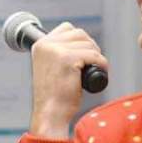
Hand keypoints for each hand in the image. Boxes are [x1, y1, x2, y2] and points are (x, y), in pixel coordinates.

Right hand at [29, 22, 108, 138]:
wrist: (50, 114)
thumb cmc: (53, 96)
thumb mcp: (51, 67)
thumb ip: (59, 53)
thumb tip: (81, 41)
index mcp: (39, 45)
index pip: (67, 28)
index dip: (79, 41)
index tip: (84, 56)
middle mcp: (45, 45)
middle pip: (80, 34)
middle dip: (90, 47)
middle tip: (91, 65)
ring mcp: (56, 51)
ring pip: (88, 44)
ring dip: (96, 57)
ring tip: (92, 72)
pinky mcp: (68, 59)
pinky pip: (94, 55)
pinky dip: (101, 64)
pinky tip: (97, 75)